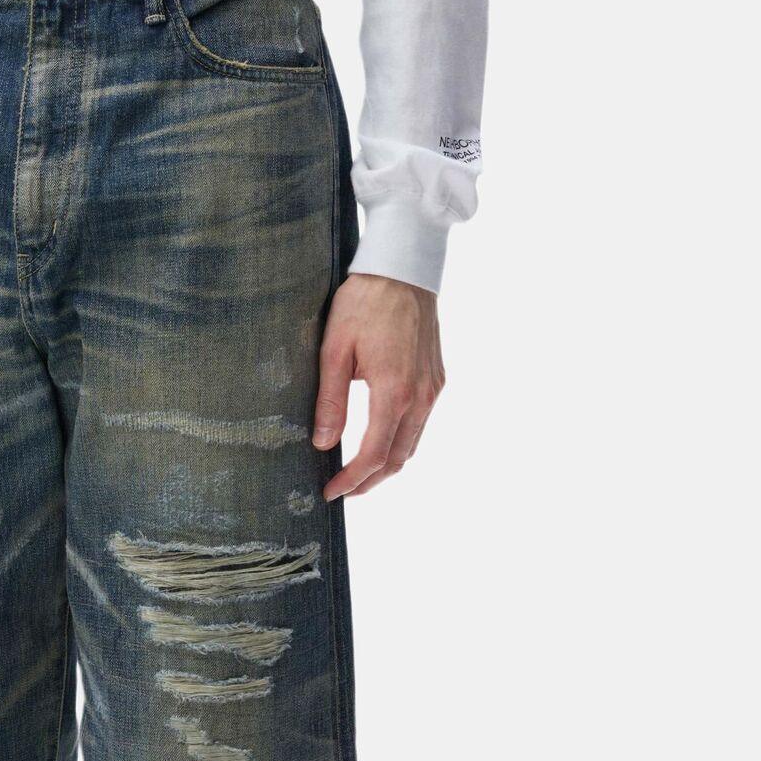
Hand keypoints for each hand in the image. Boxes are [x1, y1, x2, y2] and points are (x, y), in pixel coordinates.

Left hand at [312, 274, 444, 500]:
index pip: (373, 454)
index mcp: (393, 392)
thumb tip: (323, 443)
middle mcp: (420, 396)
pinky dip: (401, 442)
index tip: (331, 491)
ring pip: (413, 444)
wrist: (402, 270)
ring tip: (359, 474)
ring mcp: (432, 388)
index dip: (351, 479)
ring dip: (387, 465)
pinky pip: (421, 424)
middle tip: (343, 490)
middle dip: (370, 481)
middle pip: (398, 459)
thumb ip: (330, 401)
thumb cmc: (364, 304)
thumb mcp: (335, 350)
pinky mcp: (436, 379)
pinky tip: (381, 441)